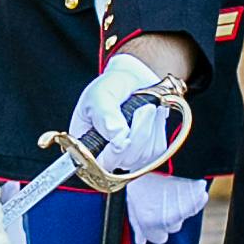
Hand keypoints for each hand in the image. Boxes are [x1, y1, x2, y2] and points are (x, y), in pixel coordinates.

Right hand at [68, 52, 184, 178]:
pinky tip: (152, 115)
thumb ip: (104, 114)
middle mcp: (106, 154)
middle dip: (138, 132)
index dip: (112, 155)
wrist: (133, 79)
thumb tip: (115, 134)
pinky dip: (157, 129)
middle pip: (125, 160)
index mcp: (86, 142)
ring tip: (146, 106)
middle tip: (144, 108)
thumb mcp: (100, 94)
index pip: (97, 163)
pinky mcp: (147, 153)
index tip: (124, 138)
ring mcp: (127, 156)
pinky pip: (156, 149)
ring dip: (149, 126)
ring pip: (143, 155)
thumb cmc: (111, 86)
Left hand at [127, 173, 208, 243]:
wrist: (161, 152)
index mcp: (148, 221)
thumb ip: (136, 223)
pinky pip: (197, 203)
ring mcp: (184, 209)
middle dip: (167, 219)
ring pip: (183, 216)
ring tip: (169, 189)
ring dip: (179, 207)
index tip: (151, 217)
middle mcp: (168, 219)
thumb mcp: (131, 198)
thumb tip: (141, 242)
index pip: (157, 239)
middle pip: (172, 228)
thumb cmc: (142, 174)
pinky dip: (193, 197)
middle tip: (161, 201)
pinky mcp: (197, 197)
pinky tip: (182, 186)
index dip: (153, 229)